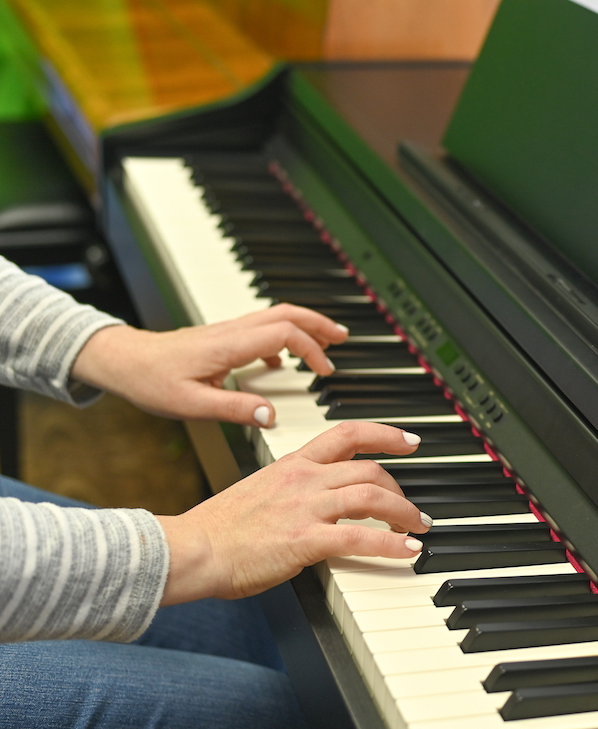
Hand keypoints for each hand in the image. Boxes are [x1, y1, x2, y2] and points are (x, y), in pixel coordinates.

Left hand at [71, 304, 347, 425]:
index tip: (323, 371)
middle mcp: (232, 331)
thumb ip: (234, 409)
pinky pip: (262, 326)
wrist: (124, 360)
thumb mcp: (191, 404)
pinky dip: (284, 334)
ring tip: (327, 340)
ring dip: (305, 323)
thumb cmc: (151, 380)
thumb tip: (271, 415)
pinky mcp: (222, 336)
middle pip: (287, 313)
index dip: (311, 349)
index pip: (284, 333)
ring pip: (276, 315)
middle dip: (319, 323)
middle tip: (342, 338)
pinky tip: (284, 358)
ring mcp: (228, 330)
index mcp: (229, 345)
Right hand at [157, 422, 430, 603]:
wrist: (194, 548)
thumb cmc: (219, 527)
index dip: (385, 434)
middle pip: (369, 470)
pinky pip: (360, 537)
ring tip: (417, 527)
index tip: (410, 440)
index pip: (348, 434)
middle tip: (411, 507)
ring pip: (372, 497)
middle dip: (399, 488)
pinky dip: (391, 543)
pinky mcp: (305, 540)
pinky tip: (407, 550)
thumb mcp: (261, 490)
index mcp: (293, 464)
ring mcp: (306, 508)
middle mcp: (305, 479)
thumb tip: (316, 500)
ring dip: (403, 512)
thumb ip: (293, 488)